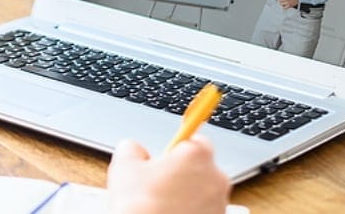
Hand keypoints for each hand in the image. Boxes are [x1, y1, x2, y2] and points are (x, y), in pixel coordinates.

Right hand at [107, 136, 230, 213]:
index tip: (170, 153)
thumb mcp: (123, 167)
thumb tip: (134, 149)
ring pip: (203, 191)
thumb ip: (131, 149)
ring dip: (188, 195)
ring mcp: (220, 204)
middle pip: (201, 166)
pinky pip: (204, 211)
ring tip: (161, 205)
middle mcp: (216, 177)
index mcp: (196, 155)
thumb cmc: (141, 207)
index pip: (196, 138)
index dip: (178, 147)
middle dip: (182, 173)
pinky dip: (191, 212)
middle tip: (157, 183)